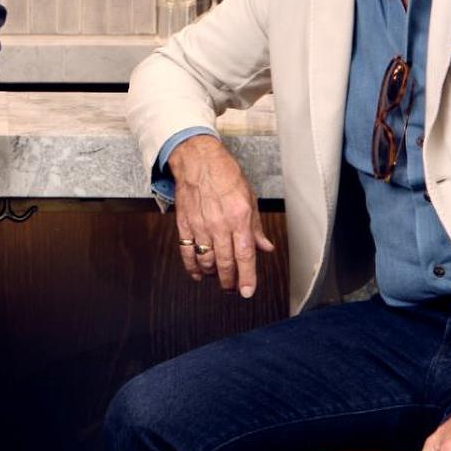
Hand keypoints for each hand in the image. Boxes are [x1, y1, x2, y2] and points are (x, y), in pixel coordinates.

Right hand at [167, 133, 274, 297]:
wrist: (198, 159)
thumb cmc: (225, 174)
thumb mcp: (249, 198)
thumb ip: (256, 227)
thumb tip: (265, 247)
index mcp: (239, 217)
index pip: (245, 255)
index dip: (247, 277)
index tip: (247, 291)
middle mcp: (220, 224)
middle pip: (225, 263)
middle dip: (230, 281)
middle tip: (233, 288)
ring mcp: (200, 225)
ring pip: (206, 261)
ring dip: (212, 275)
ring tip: (218, 278)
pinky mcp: (185, 224)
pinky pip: (187, 252)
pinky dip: (192, 267)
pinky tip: (198, 274)